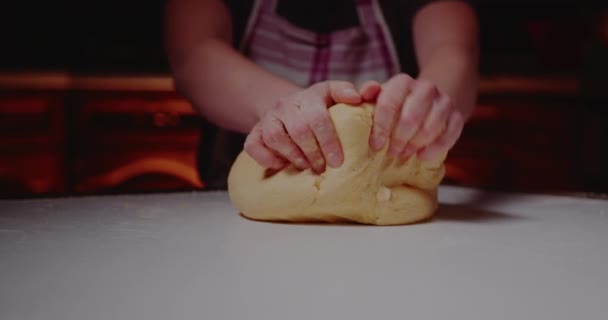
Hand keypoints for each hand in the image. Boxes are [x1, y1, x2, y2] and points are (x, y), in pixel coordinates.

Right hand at [244, 81, 376, 172]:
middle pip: (301, 128)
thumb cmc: (323, 109)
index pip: (320, 113)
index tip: (339, 160)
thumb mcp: (340, 99)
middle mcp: (289, 102)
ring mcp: (270, 117)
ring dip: (294, 156)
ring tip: (308, 167)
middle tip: (329, 167)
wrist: (290, 108)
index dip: (330, 138)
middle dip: (317, 151)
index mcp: (313, 93)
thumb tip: (373, 89)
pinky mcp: (255, 131)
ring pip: (276, 136)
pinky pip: (253, 144)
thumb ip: (359, 95)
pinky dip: (266, 158)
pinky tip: (280, 166)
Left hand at [361, 73, 463, 161]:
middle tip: (392, 152)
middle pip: (411, 117)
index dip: (381, 127)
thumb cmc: (396, 103)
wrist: (427, 101)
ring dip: (416, 144)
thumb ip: (368, 95)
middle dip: (399, 139)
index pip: (389, 103)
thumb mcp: (379, 97)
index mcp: (402, 82)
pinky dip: (435, 148)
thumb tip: (358, 96)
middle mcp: (425, 88)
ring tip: (405, 154)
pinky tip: (423, 156)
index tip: (375, 144)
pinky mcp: (456, 115)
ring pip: (431, 127)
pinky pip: (450, 134)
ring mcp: (443, 101)